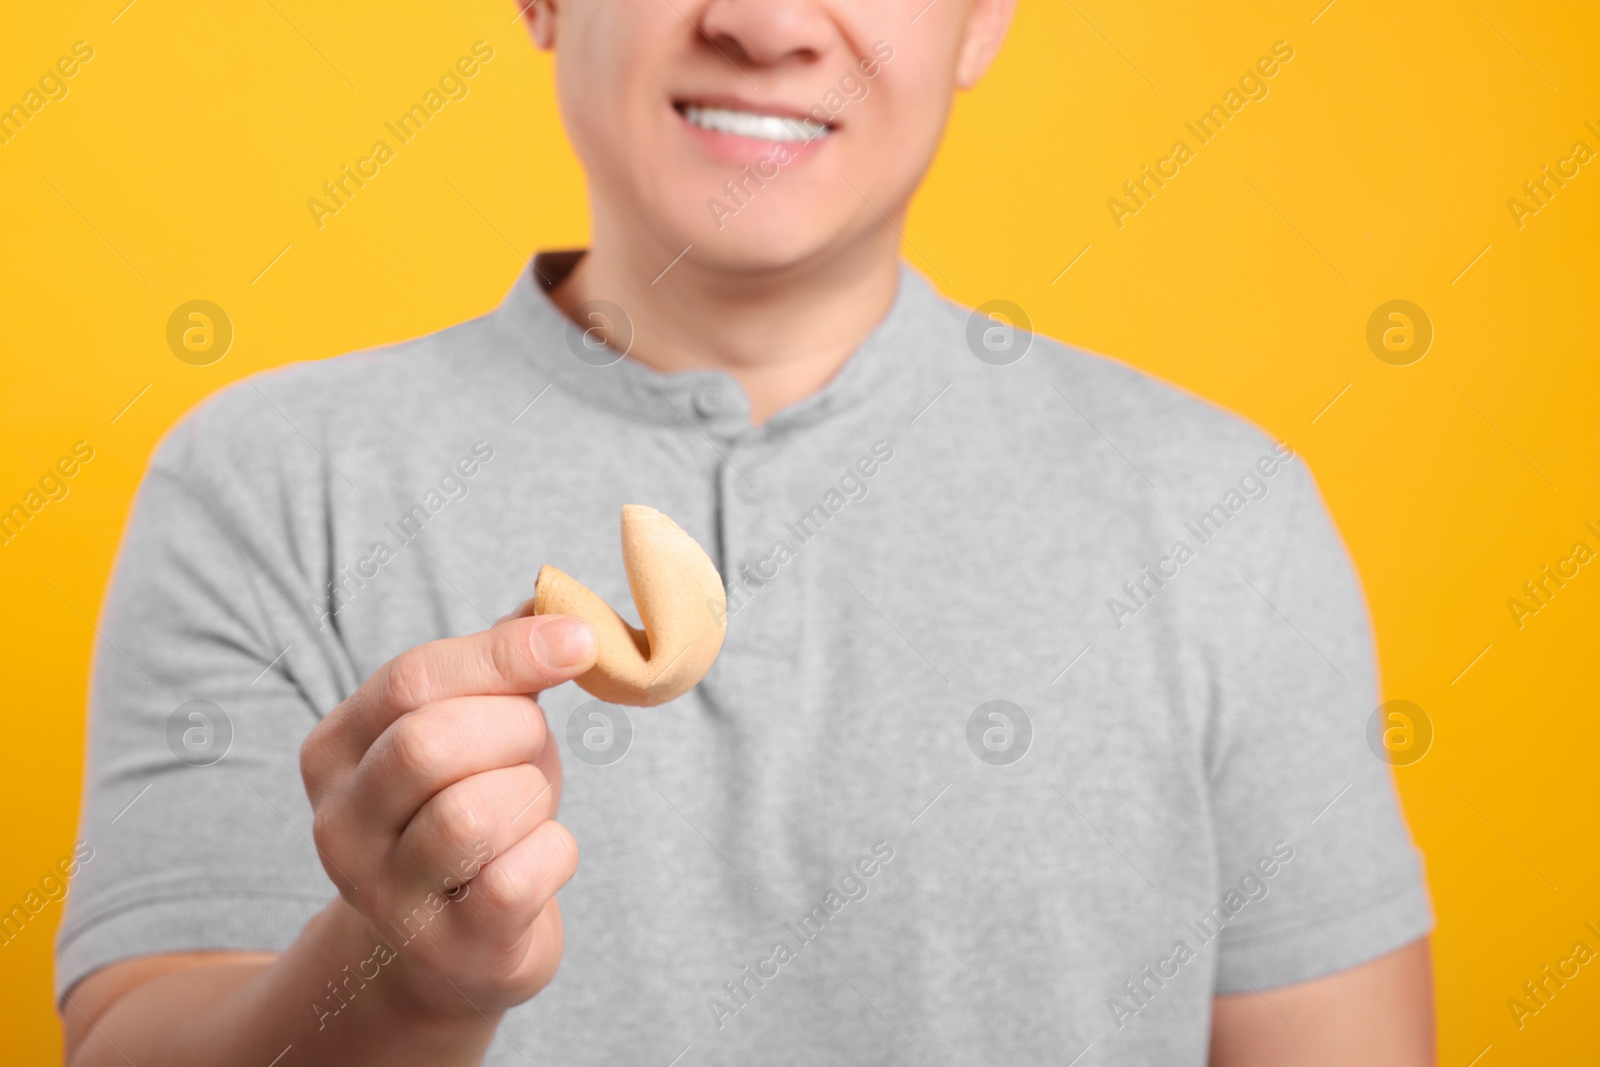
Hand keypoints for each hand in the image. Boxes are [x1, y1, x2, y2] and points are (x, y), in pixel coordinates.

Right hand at [299, 613, 597, 1018]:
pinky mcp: (447, 946)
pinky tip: (538, 859)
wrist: (457, 942)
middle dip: (514, 731)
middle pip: (431, 742)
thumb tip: (556, 600)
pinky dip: (554, 854)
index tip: (579, 641)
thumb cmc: (474, 807)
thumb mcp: (477, 724)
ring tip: (524, 810)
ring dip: (531, 797)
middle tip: (528, 747)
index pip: (412, 678)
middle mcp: (340, 824)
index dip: (507, 653)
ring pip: (473, 813)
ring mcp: (385, 895)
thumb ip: (503, 658)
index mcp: (335, 750)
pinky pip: (518, 878)